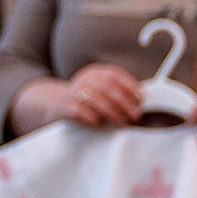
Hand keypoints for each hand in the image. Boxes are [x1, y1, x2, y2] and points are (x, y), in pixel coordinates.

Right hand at [14, 63, 147, 130]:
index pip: (115, 75)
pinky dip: (91, 118)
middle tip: (135, 115)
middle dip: (124, 102)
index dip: (129, 86)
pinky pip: (79, 111)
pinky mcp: (64, 106)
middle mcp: (85, 79)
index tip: (140, 98)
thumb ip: (117, 94)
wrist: (56, 106)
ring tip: (121, 123)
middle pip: (107, 88)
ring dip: (112, 112)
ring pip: (95, 100)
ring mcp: (74, 92)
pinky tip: (98, 124)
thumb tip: (140, 103)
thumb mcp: (100, 91)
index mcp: (96, 72)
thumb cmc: (86, 101)